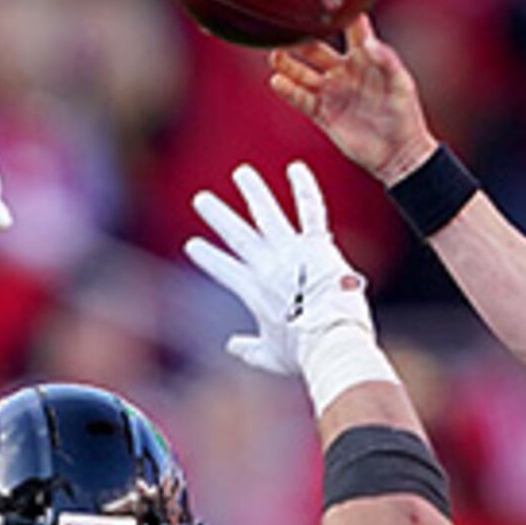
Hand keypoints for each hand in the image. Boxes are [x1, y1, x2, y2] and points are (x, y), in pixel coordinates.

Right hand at [183, 163, 394, 409]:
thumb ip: (250, 351)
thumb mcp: (272, 357)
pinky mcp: (317, 246)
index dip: (208, 258)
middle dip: (218, 216)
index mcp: (254, 292)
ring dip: (252, 192)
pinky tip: (296, 168)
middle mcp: (268, 267)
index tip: (193, 245)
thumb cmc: (304, 354)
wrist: (331, 343)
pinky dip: (304, 189)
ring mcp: (292, 254)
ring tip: (241, 173)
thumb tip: (232, 346)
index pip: (225, 269)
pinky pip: (310, 211)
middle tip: (202, 199)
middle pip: (237, 235)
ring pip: (266, 214)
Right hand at [269, 15, 439, 182]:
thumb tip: (370, 42)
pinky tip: (278, 83)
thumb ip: (386, 60)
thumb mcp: (401, 84)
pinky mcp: (323, 114)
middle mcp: (344, 72)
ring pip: (303, 74)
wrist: (398, 154)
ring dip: (288, 64)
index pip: (350, 32)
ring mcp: (332, 92)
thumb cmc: (404, 116)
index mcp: (364, 59)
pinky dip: (289, 92)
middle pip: (316, 50)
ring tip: (275, 56)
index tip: (324, 13)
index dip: (339, 20)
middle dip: (300, 42)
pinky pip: (302, 99)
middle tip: (286, 34)